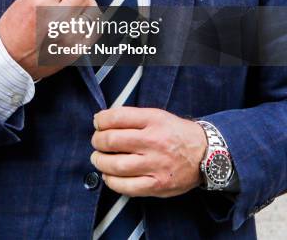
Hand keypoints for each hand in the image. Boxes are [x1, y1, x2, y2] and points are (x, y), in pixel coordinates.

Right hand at [0, 0, 98, 79]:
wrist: (10, 60)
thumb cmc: (15, 27)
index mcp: (40, 3)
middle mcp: (56, 19)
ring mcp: (69, 36)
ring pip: (93, 6)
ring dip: (84, 4)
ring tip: (71, 10)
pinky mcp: (77, 49)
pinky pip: (96, 26)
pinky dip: (88, 20)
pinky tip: (77, 22)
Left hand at [90, 107, 206, 197]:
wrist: (206, 154)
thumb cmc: (177, 133)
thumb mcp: (158, 115)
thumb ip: (133, 117)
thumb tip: (104, 121)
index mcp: (153, 120)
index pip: (117, 117)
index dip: (100, 120)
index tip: (97, 123)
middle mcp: (154, 141)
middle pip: (112, 140)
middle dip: (97, 141)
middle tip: (96, 141)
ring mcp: (155, 165)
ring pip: (116, 165)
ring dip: (100, 161)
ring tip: (98, 158)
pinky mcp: (157, 185)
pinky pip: (127, 187)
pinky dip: (112, 181)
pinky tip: (109, 175)